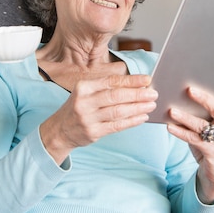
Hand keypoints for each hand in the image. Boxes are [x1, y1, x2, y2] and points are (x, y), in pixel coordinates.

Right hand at [39, 74, 157, 164]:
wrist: (60, 130)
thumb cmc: (78, 108)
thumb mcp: (86, 93)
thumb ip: (106, 88)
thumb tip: (136, 85)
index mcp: (84, 87)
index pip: (111, 81)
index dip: (131, 80)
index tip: (147, 79)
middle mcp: (84, 101)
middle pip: (116, 96)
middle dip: (137, 94)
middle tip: (153, 93)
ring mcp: (87, 118)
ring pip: (118, 111)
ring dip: (138, 108)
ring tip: (151, 105)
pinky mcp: (92, 132)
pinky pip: (116, 126)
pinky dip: (132, 121)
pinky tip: (142, 117)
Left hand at [166, 61, 213, 202]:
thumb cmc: (208, 142)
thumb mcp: (207, 123)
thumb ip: (200, 110)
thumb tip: (181, 92)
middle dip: (203, 98)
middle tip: (189, 89)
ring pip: (203, 125)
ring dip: (185, 117)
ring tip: (172, 110)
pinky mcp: (213, 151)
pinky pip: (194, 139)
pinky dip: (181, 132)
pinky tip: (170, 127)